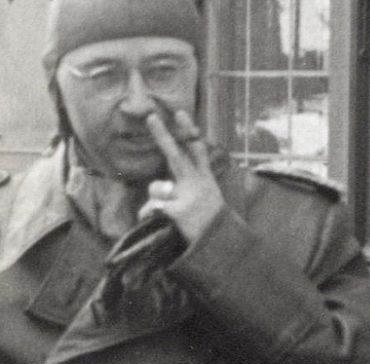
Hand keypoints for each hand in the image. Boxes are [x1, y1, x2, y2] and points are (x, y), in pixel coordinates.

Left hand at [138, 110, 225, 241]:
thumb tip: (160, 188)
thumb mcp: (203, 199)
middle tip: (151, 117)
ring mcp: (188, 197)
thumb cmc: (208, 219)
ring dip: (155, 198)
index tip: (179, 113)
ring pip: (156, 187)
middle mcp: (197, 184)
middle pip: (176, 156)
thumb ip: (179, 188)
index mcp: (205, 178)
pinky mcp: (179, 211)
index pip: (197, 149)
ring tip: (166, 211)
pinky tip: (156, 222)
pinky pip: (152, 208)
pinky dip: (148, 214)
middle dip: (163, 135)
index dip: (188, 130)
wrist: (221, 242)